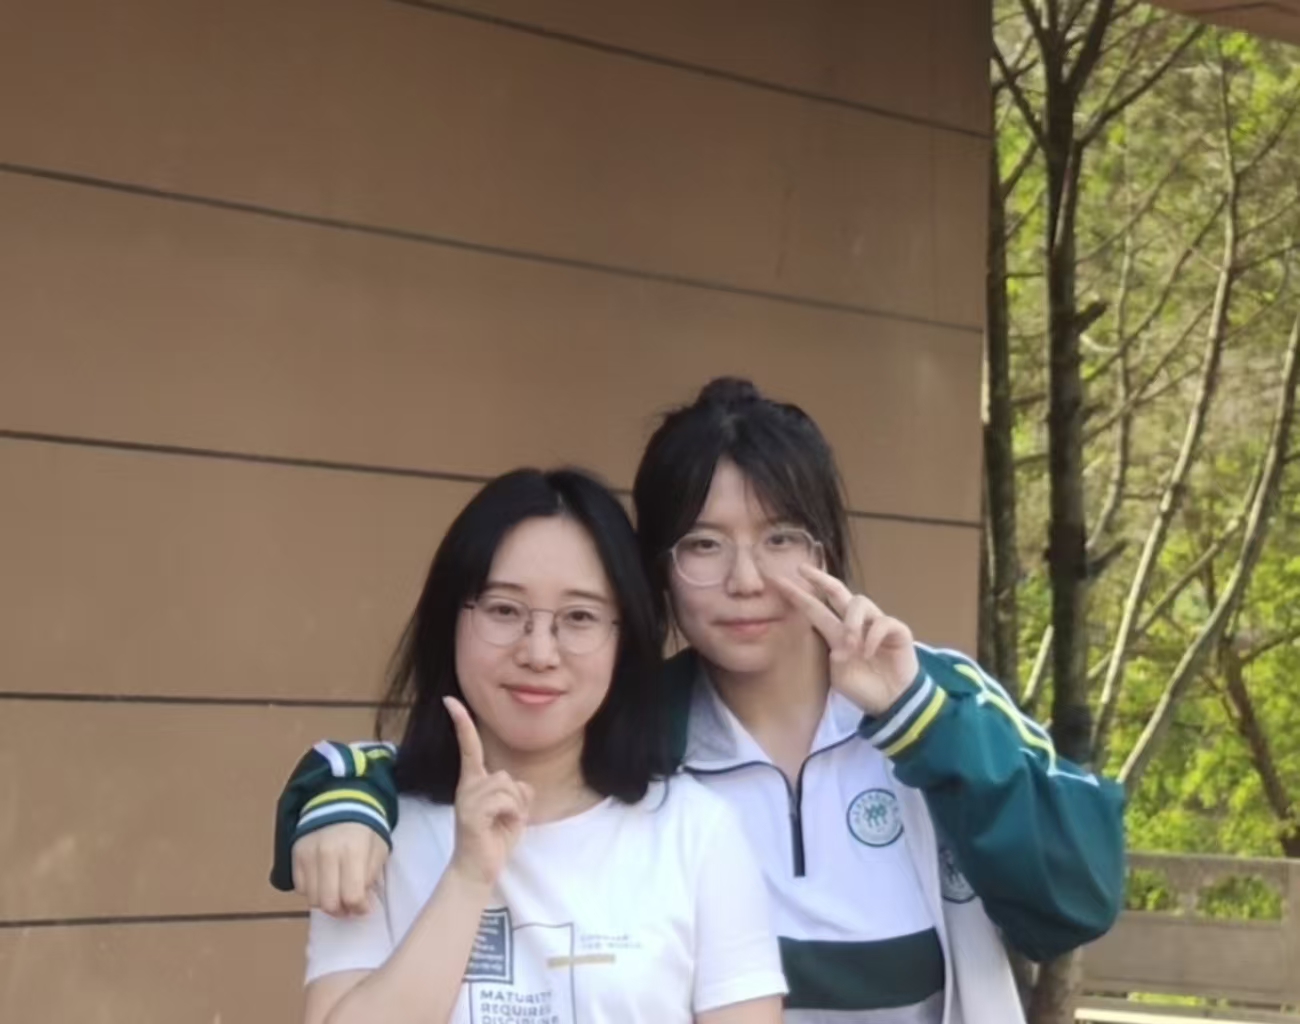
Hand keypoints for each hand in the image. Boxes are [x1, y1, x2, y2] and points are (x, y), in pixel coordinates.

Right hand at [292, 822, 389, 917]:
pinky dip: (312, 891)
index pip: (352, 895)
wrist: (341, 802)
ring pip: (312, 899)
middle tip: (349, 907)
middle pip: (329, 902)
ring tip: (337, 895)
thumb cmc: (366, 829)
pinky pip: (300, 888)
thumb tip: (359, 904)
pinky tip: (324, 883)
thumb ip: (370, 877)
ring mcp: (309, 854)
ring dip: (327, 903)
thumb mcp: (379, 849)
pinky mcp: (296, 854)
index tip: (365, 907)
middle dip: (342, 911)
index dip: (359, 908)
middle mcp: (328, 853)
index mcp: (354, 850)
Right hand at [443, 696, 532, 888]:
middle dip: (516, 800)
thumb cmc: (494, 839)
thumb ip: (517, 792)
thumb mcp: (513, 811)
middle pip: (506, 775)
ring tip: (501, 826)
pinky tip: (499, 828)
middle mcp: (466, 787)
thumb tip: (520, 785)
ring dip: (515, 809)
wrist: (478, 870)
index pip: (469, 747)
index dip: (461, 723)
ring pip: (507, 786)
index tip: (450, 700)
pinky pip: (505, 802)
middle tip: (505, 821)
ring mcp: (466, 800)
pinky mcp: (470, 814)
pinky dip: (512, 816)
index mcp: (473, 783)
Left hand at [771, 565, 919, 714]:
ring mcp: (876, 623)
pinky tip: (869, 652)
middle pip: (837, 591)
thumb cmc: (863, 687)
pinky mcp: (897, 630)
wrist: (892, 701)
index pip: (815, 609)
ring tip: (851, 644)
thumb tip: (837, 648)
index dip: (798, 596)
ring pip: (859, 602)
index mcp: (837, 632)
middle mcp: (855, 622)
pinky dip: (873, 636)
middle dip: (819, 578)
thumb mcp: (840, 675)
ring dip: (851, 621)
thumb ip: (835, 659)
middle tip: (802, 569)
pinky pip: (882, 622)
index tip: (777, 582)